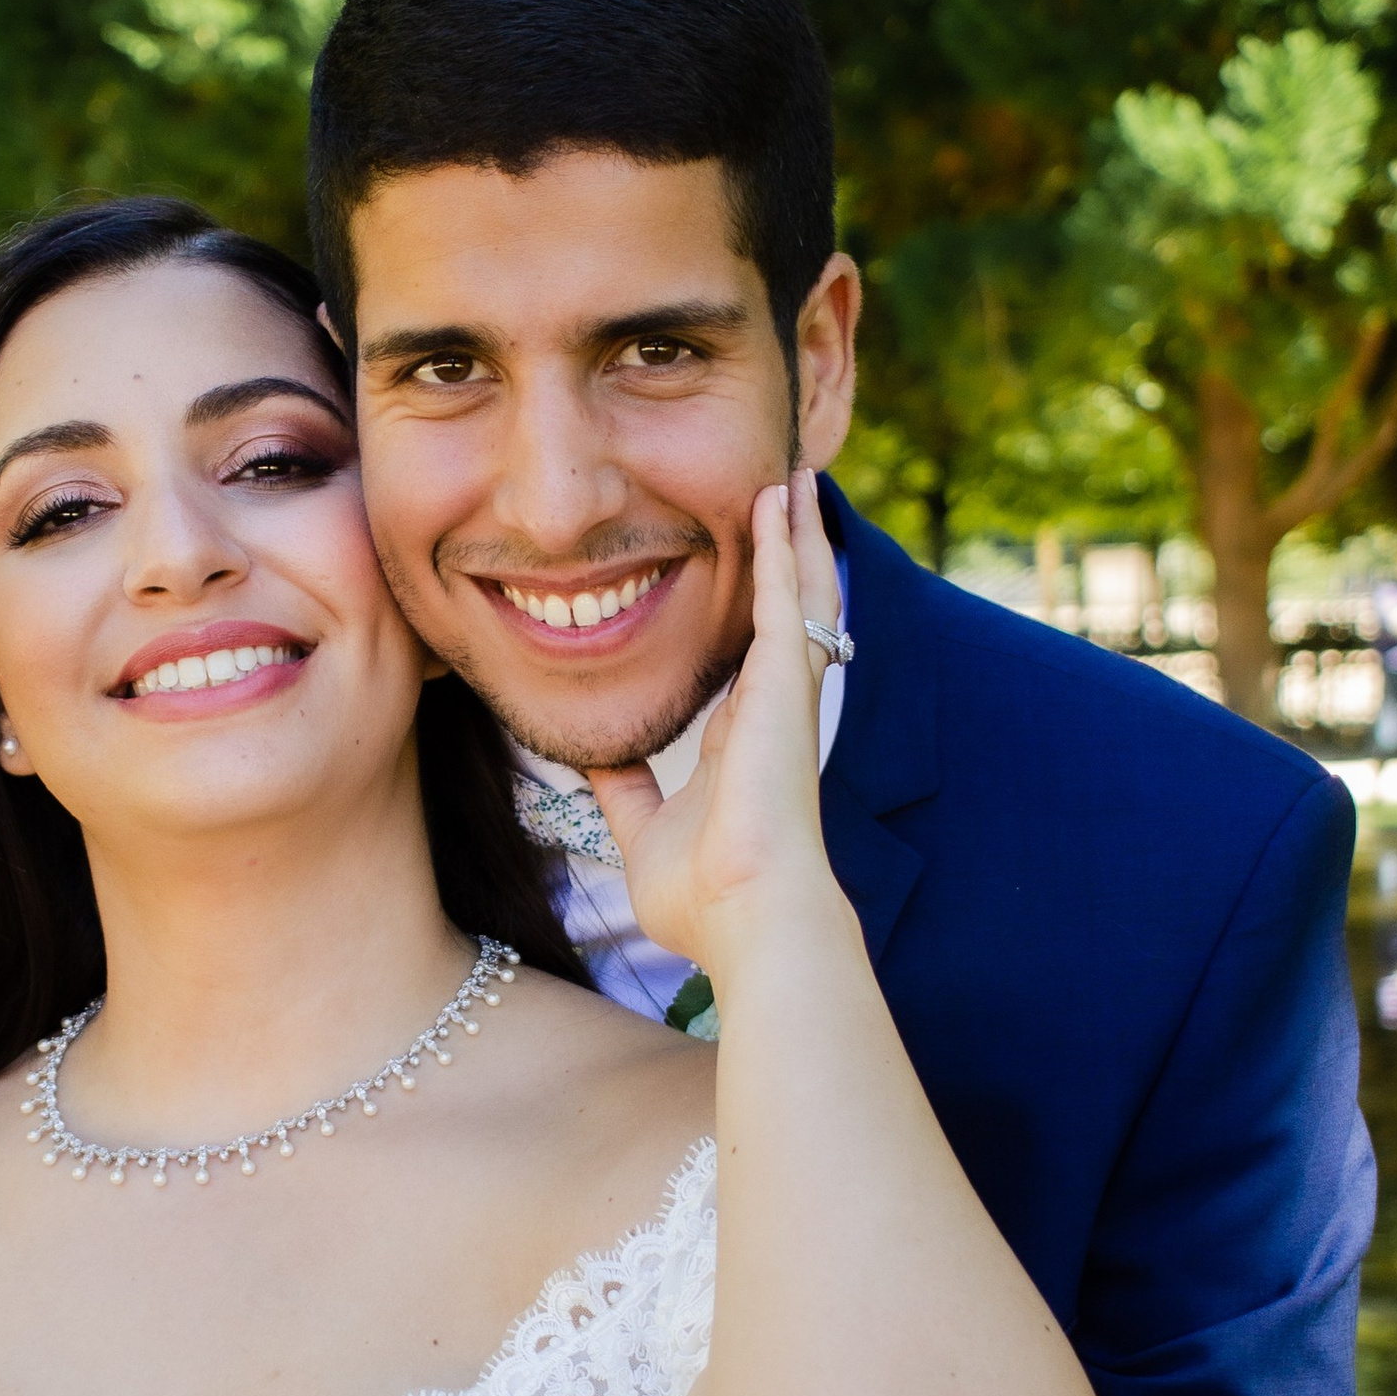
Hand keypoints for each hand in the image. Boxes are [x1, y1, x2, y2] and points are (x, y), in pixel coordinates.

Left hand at [588, 471, 851, 975]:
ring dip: (794, 531)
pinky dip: (781, 543)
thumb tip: (597, 764)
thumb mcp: (644, 833)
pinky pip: (784, 597)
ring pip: (800, 591)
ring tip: (792, 476)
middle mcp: (774, 709)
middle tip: (784, 494)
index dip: (756, 609)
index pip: (755, 654)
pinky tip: (777, 497)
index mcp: (745, 739)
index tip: (748, 570)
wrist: (747, 919)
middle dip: (787, 552)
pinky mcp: (784, 687)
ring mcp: (786, 695)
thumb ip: (626, 794)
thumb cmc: (706, 897)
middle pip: (789, 610)